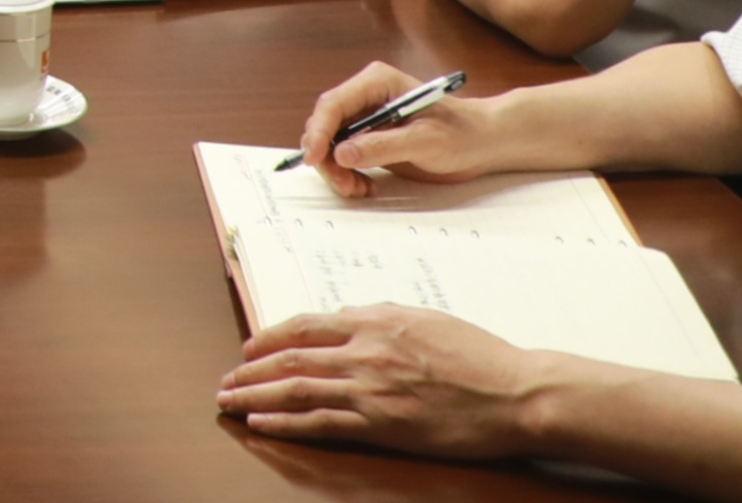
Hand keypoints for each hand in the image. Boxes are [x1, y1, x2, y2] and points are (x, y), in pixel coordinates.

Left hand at [219, 305, 555, 459]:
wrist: (516, 393)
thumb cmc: (480, 358)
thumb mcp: (426, 318)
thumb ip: (382, 318)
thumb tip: (348, 317)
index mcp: (376, 320)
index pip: (306, 324)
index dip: (270, 337)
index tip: (248, 347)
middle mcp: (365, 349)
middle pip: (291, 357)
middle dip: (250, 369)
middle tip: (225, 380)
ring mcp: (371, 387)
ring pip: (296, 388)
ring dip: (255, 395)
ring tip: (229, 402)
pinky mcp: (381, 423)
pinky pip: (320, 422)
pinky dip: (285, 422)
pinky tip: (262, 424)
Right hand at [291, 62, 501, 201]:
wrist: (482, 143)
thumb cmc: (462, 133)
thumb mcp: (426, 141)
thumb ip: (383, 145)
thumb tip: (341, 153)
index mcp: (376, 83)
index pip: (333, 104)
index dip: (318, 131)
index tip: (313, 157)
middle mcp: (365, 98)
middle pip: (326, 126)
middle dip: (327, 157)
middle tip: (344, 184)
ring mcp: (366, 119)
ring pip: (331, 144)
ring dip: (337, 170)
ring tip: (358, 188)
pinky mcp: (369, 139)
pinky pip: (344, 157)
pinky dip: (348, 175)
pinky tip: (366, 185)